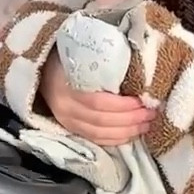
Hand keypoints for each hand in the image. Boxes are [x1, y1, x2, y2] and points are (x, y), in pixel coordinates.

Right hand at [38, 55, 153, 145]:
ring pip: (99, 134)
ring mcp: (66, 121)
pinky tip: (131, 134)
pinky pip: (95, 139)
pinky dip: (115, 140)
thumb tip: (137, 60)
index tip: (143, 100)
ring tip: (146, 125)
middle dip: (130, 120)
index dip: (123, 105)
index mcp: (67, 86)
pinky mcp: (70, 129)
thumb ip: (104, 60)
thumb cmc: (67, 57)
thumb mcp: (81, 53)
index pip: (98, 102)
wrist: (41, 69)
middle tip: (151, 114)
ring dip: (126, 132)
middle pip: (102, 121)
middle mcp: (65, 107)